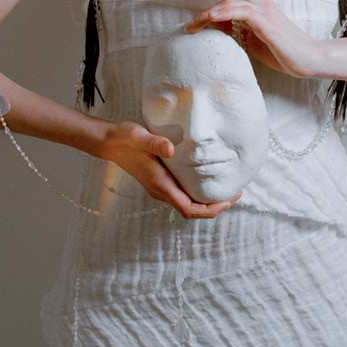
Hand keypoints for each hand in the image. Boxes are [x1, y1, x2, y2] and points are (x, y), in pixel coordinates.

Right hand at [100, 119, 238, 219]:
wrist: (110, 142)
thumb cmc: (125, 138)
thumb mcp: (138, 136)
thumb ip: (154, 142)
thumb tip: (170, 148)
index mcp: (160, 184)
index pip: (189, 209)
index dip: (210, 209)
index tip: (228, 200)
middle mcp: (161, 191)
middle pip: (192, 210)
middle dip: (215, 206)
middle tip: (235, 192)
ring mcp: (160, 188)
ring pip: (188, 204)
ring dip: (207, 201)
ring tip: (226, 187)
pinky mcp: (160, 181)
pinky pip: (183, 195)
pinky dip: (198, 193)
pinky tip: (207, 179)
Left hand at [178, 0, 322, 78]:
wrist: (309, 60)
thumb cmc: (282, 51)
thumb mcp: (250, 39)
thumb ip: (234, 29)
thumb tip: (212, 24)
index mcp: (254, 3)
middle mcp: (258, 1)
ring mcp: (264, 9)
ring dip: (206, 7)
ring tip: (190, 22)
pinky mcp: (267, 22)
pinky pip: (242, 11)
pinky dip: (224, 12)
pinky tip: (210, 17)